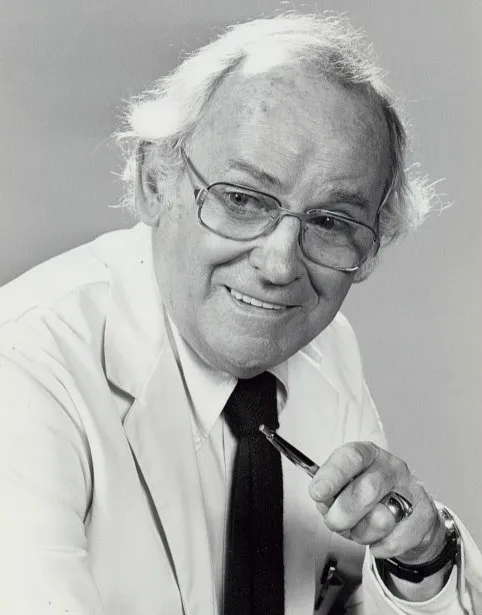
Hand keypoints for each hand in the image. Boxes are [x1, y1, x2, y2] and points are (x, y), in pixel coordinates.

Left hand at [309, 441, 445, 563]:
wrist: (407, 516)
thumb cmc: (367, 499)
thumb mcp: (343, 489)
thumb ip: (330, 492)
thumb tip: (323, 498)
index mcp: (368, 454)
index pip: (351, 457)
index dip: (333, 474)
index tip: (318, 492)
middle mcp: (392, 467)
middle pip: (366, 491)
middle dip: (344, 514)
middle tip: (334, 522)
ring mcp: (412, 490)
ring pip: (381, 519)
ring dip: (362, 533)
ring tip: (360, 528)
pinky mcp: (425, 516)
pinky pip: (395, 540)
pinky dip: (379, 546)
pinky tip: (377, 539)